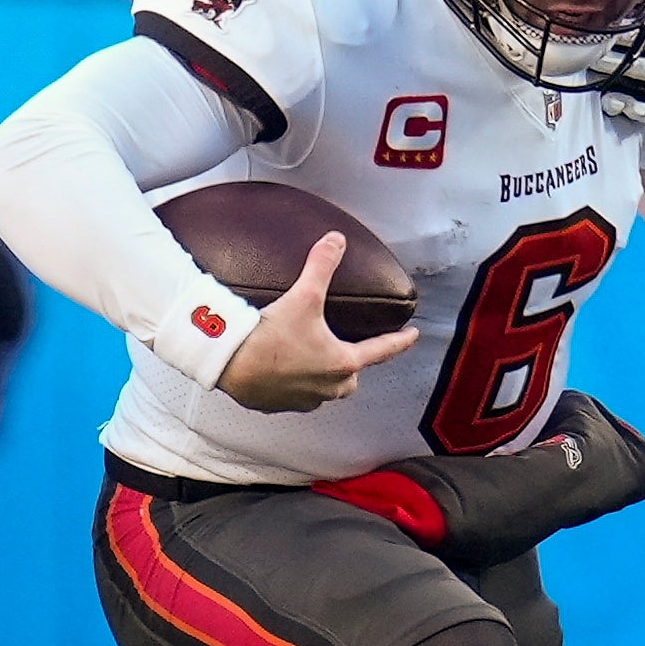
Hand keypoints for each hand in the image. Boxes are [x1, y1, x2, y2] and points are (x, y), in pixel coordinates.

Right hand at [215, 234, 422, 413]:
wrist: (231, 364)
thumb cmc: (271, 336)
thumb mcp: (303, 297)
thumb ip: (322, 267)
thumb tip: (336, 240)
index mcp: (343, 363)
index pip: (382, 350)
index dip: (400, 341)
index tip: (413, 336)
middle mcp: (328, 387)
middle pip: (352, 376)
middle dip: (352, 364)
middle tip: (347, 348)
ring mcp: (305, 400)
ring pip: (326, 390)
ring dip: (324, 376)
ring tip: (315, 359)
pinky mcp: (280, 405)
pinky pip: (298, 396)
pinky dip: (296, 384)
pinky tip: (286, 371)